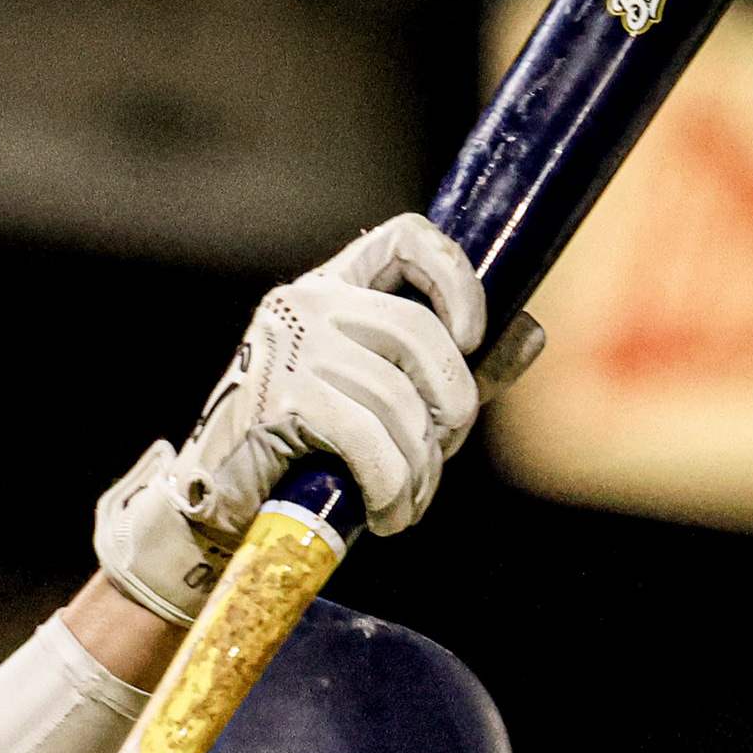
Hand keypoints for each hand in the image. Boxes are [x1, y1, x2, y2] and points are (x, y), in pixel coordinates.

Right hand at [94, 217, 546, 625]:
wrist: (221, 515)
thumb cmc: (307, 459)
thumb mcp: (387, 404)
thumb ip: (452, 369)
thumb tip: (531, 332)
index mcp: (335, 289)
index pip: (407, 237)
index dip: (456, 280)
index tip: (472, 340)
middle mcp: (308, 302)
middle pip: (420, 333)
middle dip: (451, 406)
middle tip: (439, 455)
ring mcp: (290, 347)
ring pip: (398, 399)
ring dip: (419, 469)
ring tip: (405, 507)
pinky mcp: (279, 400)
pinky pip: (368, 439)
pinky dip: (391, 487)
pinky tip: (385, 514)